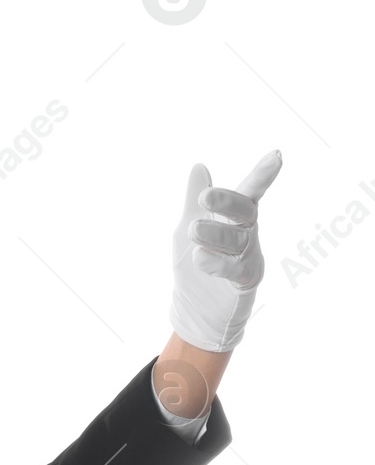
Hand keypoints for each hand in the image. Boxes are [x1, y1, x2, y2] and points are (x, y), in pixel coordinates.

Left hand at [169, 149, 281, 352]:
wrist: (196, 309)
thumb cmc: (195, 264)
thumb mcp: (188, 228)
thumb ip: (192, 201)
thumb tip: (199, 167)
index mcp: (234, 218)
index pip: (249, 192)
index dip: (262, 175)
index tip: (276, 156)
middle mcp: (247, 233)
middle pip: (246, 211)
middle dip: (227, 201)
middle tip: (204, 197)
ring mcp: (249, 256)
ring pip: (236, 239)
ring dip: (213, 234)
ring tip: (193, 231)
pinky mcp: (246, 280)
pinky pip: (235, 267)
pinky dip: (215, 261)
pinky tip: (199, 258)